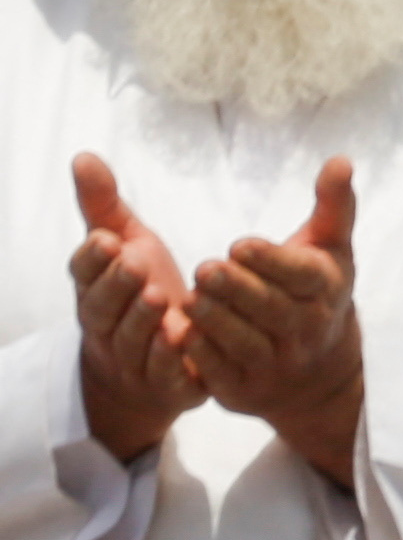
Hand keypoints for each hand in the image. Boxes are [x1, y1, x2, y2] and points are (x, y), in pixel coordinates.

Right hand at [68, 156, 200, 462]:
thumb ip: (104, 206)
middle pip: (102, 309)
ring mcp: (132, 358)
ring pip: (130, 341)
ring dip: (143, 321)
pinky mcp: (164, 384)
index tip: (107, 241)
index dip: (93, 261)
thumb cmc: (138, 293)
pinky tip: (183, 340)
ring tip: (160, 297)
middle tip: (136, 264)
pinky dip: (170, 359)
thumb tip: (82, 155)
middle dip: (117, 286)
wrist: (152, 367)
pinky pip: (163, 375)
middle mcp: (107, 326)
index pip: (84, 275)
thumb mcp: (127, 244)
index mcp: (97, 290)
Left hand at [179, 162, 364, 484]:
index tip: (237, 244)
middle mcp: (307, 328)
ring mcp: (278, 363)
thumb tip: (340, 159)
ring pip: (244, 342)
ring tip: (190, 297)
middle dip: (235, 290)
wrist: (318, 371)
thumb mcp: (331, 247)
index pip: (301, 275)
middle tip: (202, 269)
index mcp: (328, 289)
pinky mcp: (245, 390)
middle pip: (270, 309)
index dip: (269, 261)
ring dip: (215, 321)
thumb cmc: (317, 291)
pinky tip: (181, 332)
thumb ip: (332, 203)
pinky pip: (220, 372)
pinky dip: (200, 354)